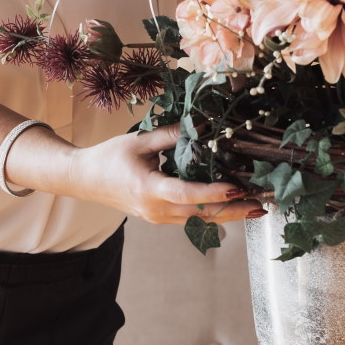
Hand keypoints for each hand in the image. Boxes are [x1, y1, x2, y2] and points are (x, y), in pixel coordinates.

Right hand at [67, 124, 261, 224]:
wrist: (84, 179)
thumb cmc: (108, 158)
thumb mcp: (140, 141)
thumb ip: (171, 135)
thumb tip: (202, 125)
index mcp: (148, 189)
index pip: (187, 194)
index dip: (214, 192)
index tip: (238, 187)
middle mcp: (155, 209)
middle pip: (201, 214)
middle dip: (233, 209)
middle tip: (261, 204)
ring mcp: (157, 218)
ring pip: (198, 220)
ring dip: (227, 214)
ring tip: (254, 206)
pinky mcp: (159, 217)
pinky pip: (190, 218)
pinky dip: (211, 212)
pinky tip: (230, 205)